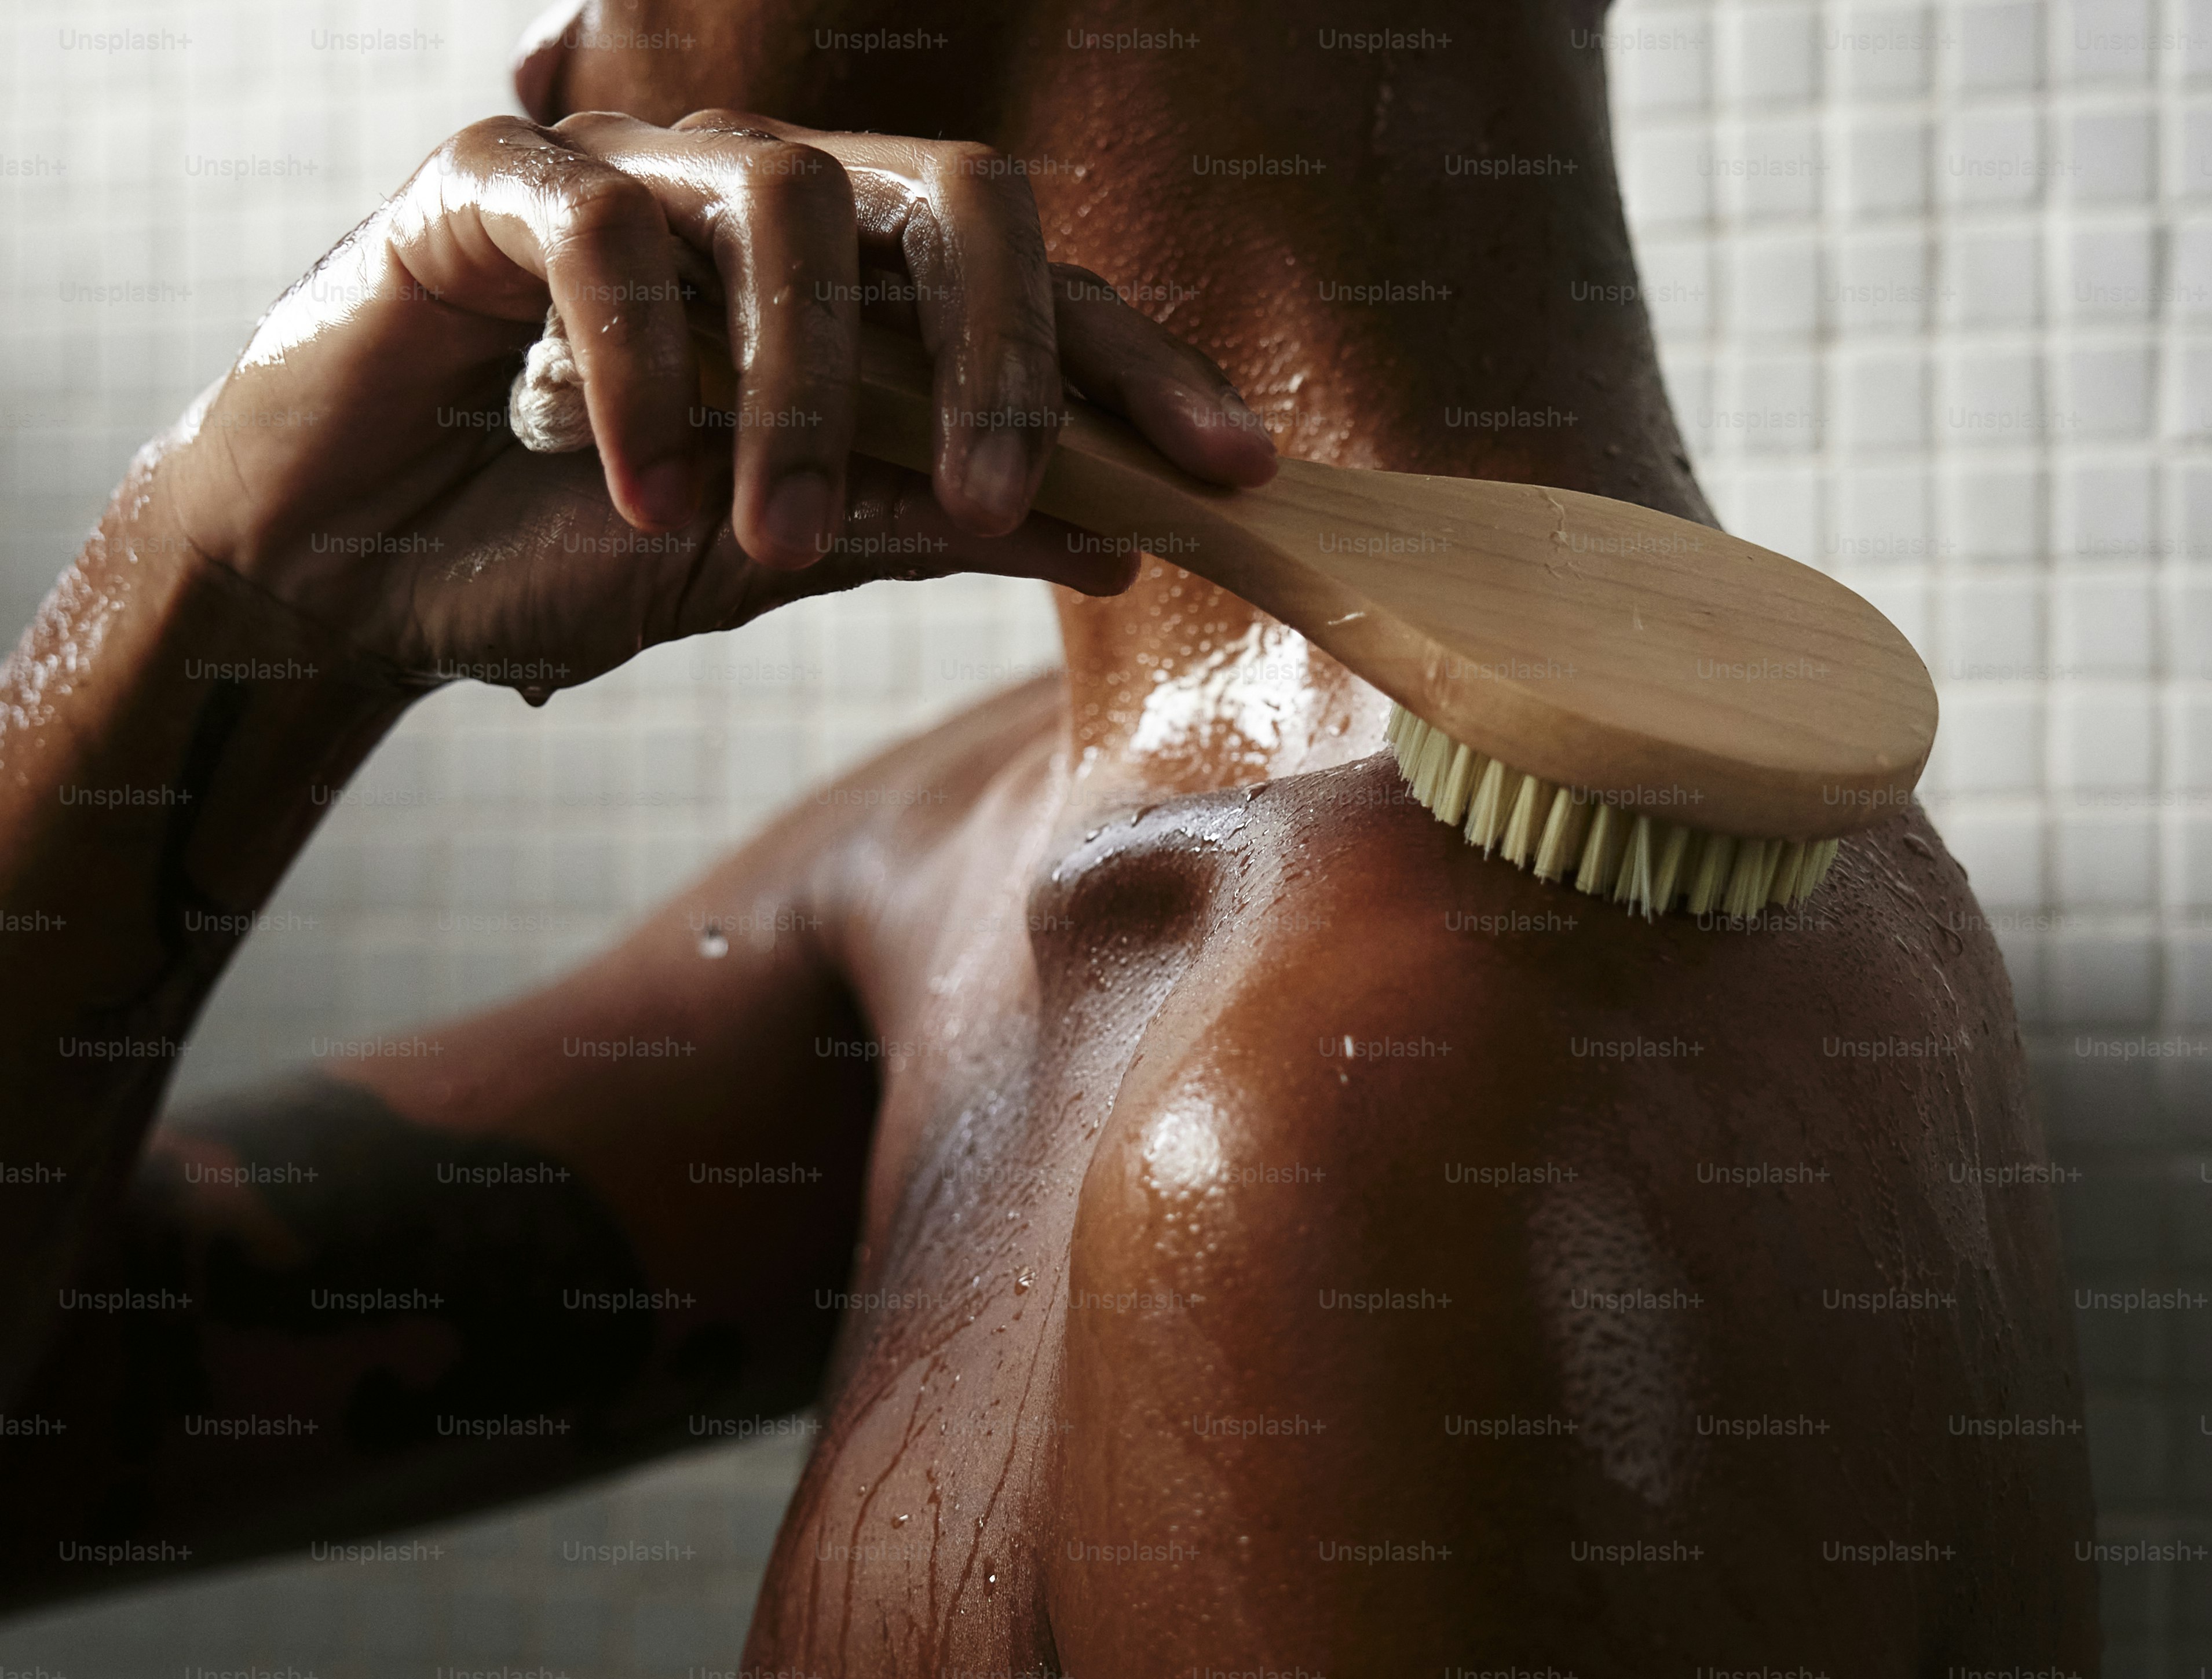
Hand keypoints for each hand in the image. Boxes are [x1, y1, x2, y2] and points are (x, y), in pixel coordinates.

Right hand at [160, 112, 1275, 692]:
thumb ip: (934, 526)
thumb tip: (1118, 532)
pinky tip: (634, 485)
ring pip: (790, 203)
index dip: (1136, 370)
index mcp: (848, 287)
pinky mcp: (488, 175)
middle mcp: (761, 204)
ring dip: (801, 387)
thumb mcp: (778, 554)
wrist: (344, 580)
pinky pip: (606, 226)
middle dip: (1011, 349)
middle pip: (957, 195)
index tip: (1236, 472)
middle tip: (1012, 498)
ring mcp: (631, 170)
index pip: (1032, 290)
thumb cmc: (560, 549)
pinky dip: (642, 367)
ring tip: (770, 539)